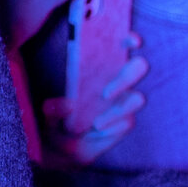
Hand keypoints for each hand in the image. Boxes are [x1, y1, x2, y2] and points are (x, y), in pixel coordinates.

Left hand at [42, 35, 146, 163]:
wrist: (63, 147)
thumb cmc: (58, 119)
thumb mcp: (49, 114)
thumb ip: (53, 109)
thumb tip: (67, 105)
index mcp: (100, 65)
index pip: (123, 45)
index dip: (130, 39)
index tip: (128, 39)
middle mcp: (117, 80)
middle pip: (139, 68)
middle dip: (127, 76)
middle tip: (105, 92)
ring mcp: (124, 102)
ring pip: (138, 98)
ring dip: (118, 109)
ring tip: (97, 122)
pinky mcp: (126, 122)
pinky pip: (127, 122)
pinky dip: (111, 127)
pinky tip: (97, 130)